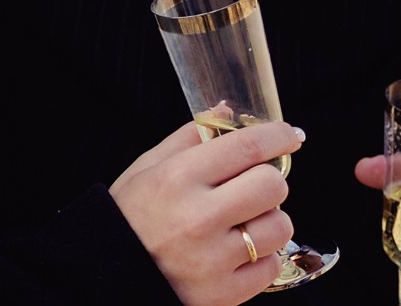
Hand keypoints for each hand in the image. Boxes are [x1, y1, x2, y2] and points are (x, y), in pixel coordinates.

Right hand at [109, 119, 302, 305]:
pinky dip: (261, 258)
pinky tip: (235, 253)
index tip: (289, 135)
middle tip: (253, 187)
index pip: (246, 147)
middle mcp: (198, 216)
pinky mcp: (225, 291)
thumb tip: (226, 112)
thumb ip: (189, 138)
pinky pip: (271, 266)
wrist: (111, 274)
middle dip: (270, 181)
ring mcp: (214, 257)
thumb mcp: (147, 168)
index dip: (277, 136)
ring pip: (279, 227)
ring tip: (242, 224)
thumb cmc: (131, 215)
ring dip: (268, 222)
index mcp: (177, 178)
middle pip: (272, 185)